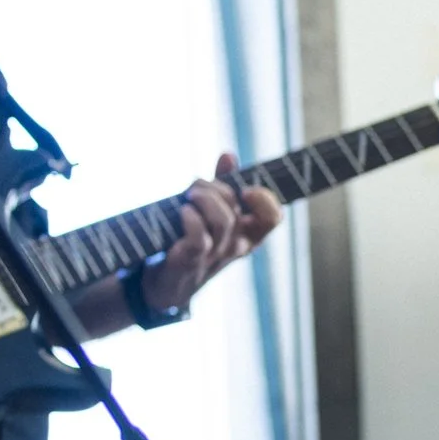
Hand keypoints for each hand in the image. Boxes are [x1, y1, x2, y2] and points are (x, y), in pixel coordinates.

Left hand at [140, 152, 284, 313]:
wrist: (166, 283)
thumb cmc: (190, 242)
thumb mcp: (209, 213)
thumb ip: (221, 185)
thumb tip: (229, 155)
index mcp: (246, 235)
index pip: (272, 217)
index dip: (264, 199)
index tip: (244, 187)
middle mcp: (235, 247)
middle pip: (238, 211)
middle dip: (216, 188)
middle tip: (196, 185)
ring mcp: (214, 256)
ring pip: (222, 221)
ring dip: (203, 198)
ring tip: (188, 195)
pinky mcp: (190, 261)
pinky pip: (199, 238)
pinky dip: (191, 219)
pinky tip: (182, 211)